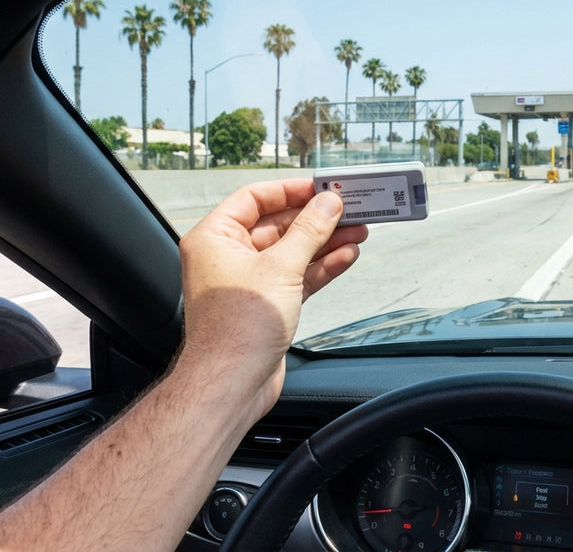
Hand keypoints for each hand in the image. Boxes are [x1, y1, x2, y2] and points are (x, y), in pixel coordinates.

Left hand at [177, 179, 367, 407]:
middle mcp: (227, 257)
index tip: (320, 188)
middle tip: (348, 211)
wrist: (231, 384)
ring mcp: (248, 282)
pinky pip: (297, 276)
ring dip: (325, 242)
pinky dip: (320, 267)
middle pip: (278, 225)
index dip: (289, 191)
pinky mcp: (267, 305)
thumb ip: (309, 231)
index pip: (253, 198)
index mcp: (215, 238)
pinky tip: (345, 257)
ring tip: (358, 232)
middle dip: (316, 219)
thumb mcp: (281, 268)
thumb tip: (327, 203)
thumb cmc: (237, 328)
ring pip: (292, 252)